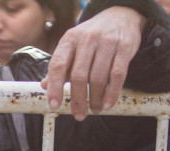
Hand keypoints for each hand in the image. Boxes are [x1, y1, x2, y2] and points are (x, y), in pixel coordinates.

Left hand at [41, 6, 143, 120]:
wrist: (120, 16)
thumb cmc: (91, 37)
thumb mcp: (72, 45)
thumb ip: (60, 66)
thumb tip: (44, 85)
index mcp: (69, 39)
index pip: (58, 65)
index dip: (55, 87)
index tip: (54, 104)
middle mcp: (87, 39)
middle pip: (79, 76)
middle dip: (78, 99)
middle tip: (78, 114)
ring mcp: (107, 43)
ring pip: (98, 77)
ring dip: (96, 99)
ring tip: (94, 109)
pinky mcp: (124, 48)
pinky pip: (117, 75)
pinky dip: (112, 92)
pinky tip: (108, 103)